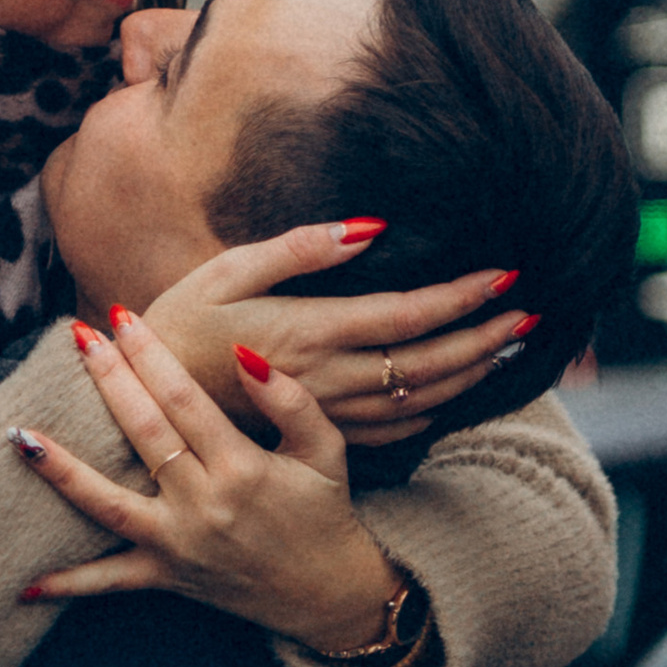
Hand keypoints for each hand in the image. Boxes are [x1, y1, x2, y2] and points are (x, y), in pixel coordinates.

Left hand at [10, 310, 402, 652]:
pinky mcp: (167, 576)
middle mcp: (204, 507)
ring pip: (107, 504)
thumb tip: (244, 353)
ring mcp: (179, 545)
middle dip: (108, 380)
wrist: (331, 597)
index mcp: (243, 469)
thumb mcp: (326, 452)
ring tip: (20, 436)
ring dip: (62, 470)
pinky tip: (23, 581)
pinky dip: (68, 582)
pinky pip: (109, 581)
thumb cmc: (325, 513)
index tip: (123, 315)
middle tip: (78, 333)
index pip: (184, 400)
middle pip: (142, 433)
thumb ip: (290, 401)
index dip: (150, 355)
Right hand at [140, 226, 533, 443]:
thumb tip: (370, 229)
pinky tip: (453, 391)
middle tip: (528, 313)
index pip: (406, 314)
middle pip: (428, 362)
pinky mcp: (317, 437)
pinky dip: (435, 409)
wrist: (138, 407)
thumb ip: (301, 249)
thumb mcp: (227, 270)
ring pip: (421, 400)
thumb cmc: (179, 324)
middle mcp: (326, 378)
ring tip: (507, 347)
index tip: (505, 275)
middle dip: (485, 337)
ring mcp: (325, 414)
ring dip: (470, 374)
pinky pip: (394, 430)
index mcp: (308, 330)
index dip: (462, 296)